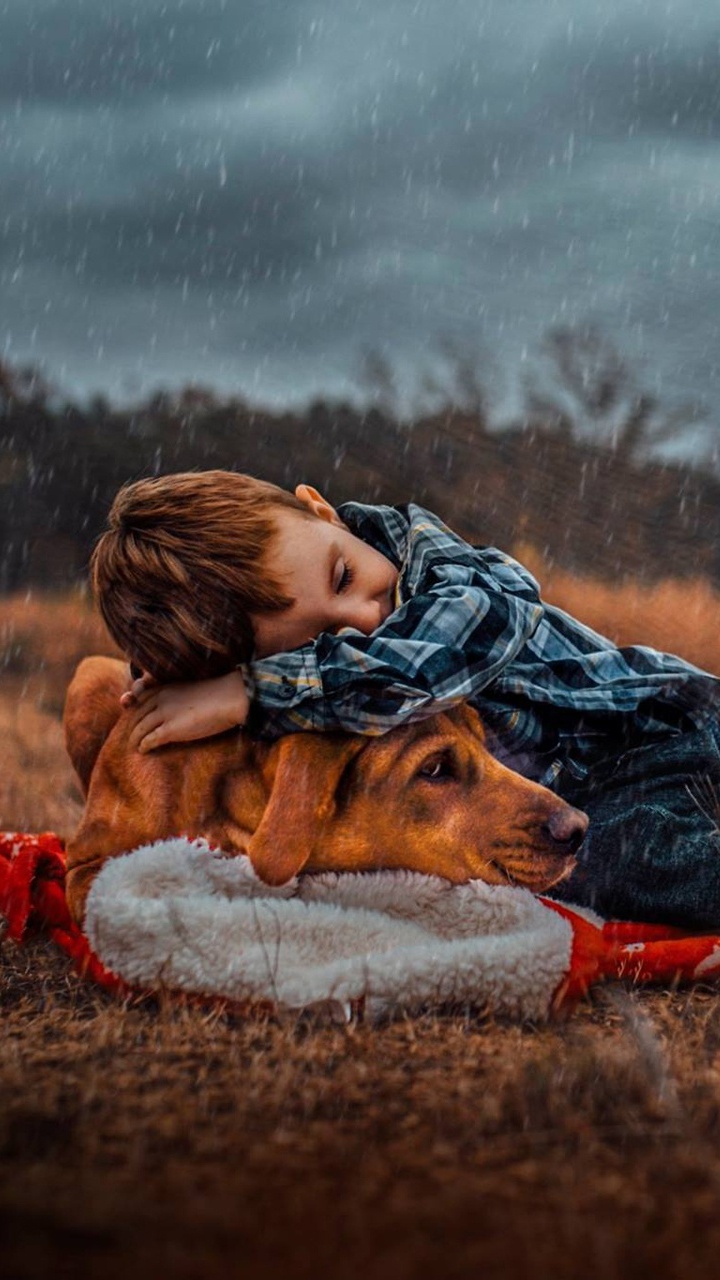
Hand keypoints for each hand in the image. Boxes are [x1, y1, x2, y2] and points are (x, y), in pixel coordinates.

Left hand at [124, 670, 249, 752]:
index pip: (141, 697)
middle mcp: (161, 698)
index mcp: (166, 687)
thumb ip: (181, 698)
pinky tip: (143, 750)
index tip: (131, 715)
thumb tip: (181, 709)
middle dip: (131, 725)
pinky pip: (150, 739)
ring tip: (133, 746)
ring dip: (134, 738)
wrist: (230, 698)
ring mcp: (164, 713)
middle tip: (130, 736)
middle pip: (137, 714)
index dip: (134, 708)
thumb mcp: (193, 690)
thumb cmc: (219, 695)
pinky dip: (144, 745)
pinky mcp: (170, 729)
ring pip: (140, 728)